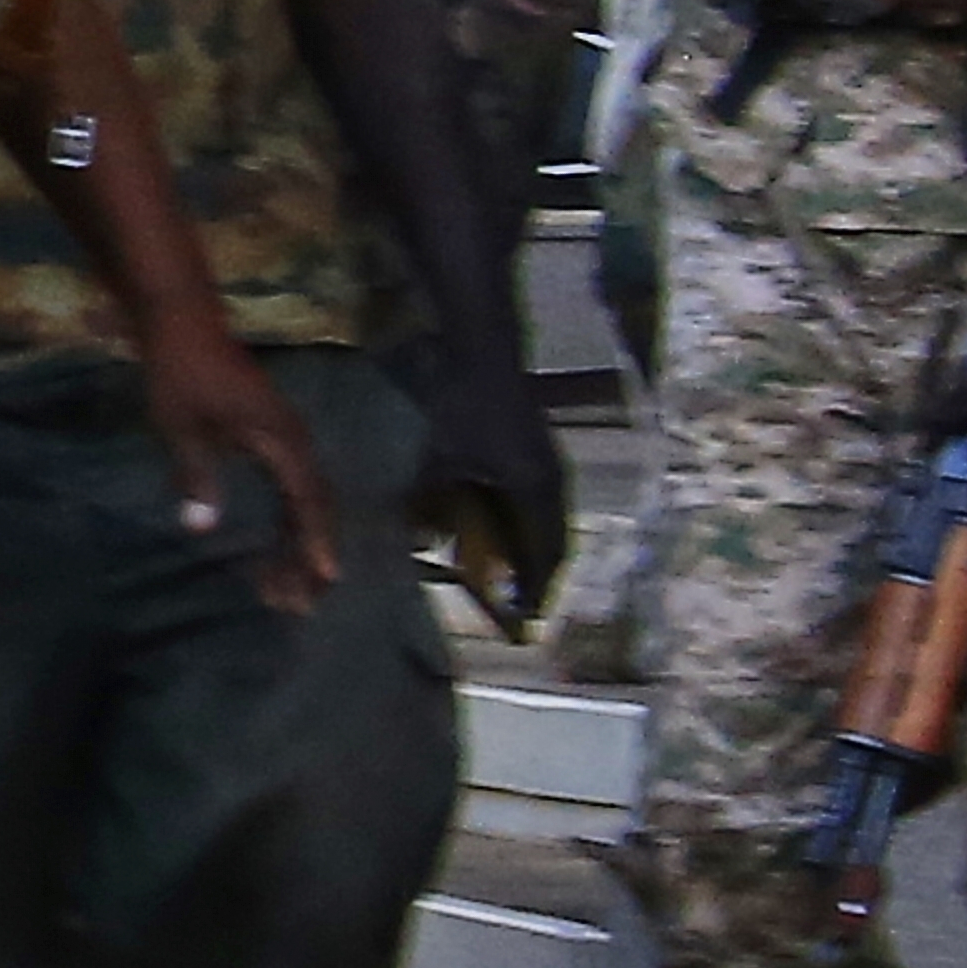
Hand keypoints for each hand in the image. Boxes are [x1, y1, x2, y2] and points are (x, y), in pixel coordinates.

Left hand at [134, 313, 342, 611]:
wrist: (180, 321)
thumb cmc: (181, 371)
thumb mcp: (181, 424)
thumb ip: (196, 474)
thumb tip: (201, 526)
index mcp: (281, 439)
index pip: (308, 500)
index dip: (316, 541)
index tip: (326, 578)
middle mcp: (293, 441)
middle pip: (311, 507)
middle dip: (307, 556)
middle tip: (298, 605)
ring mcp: (283, 438)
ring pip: (302, 501)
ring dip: (296, 543)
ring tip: (285, 590)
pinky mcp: (268, 437)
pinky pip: (288, 489)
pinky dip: (285, 521)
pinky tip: (274, 549)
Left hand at [413, 338, 574, 622]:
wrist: (482, 347)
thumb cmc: (461, 403)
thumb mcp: (439, 458)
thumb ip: (427, 502)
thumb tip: (414, 542)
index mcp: (536, 490)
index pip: (544, 554)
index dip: (536, 589)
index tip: (526, 620)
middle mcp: (552, 481)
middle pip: (552, 542)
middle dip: (536, 574)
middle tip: (519, 604)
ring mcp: (548, 463)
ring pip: (546, 520)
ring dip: (531, 547)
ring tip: (510, 573)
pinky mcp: (537, 450)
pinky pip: (539, 501)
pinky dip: (525, 522)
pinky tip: (499, 527)